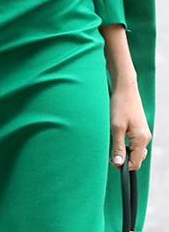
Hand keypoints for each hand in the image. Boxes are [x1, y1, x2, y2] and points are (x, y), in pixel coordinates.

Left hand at [101, 23, 150, 170]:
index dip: (123, 166)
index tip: (111, 161)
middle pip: (136, 158)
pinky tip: (117, 139)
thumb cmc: (120, 105)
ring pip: (135, 150)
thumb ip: (118, 146)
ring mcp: (143, 133)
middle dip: (124, 159)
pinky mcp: (139, 128)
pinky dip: (126, 144)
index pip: (135, 162)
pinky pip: (134, 143)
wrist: (125, 88)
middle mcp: (145, 138)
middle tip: (110, 154)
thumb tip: (119, 163)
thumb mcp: (116, 127)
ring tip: (112, 146)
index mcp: (142, 139)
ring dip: (124, 152)